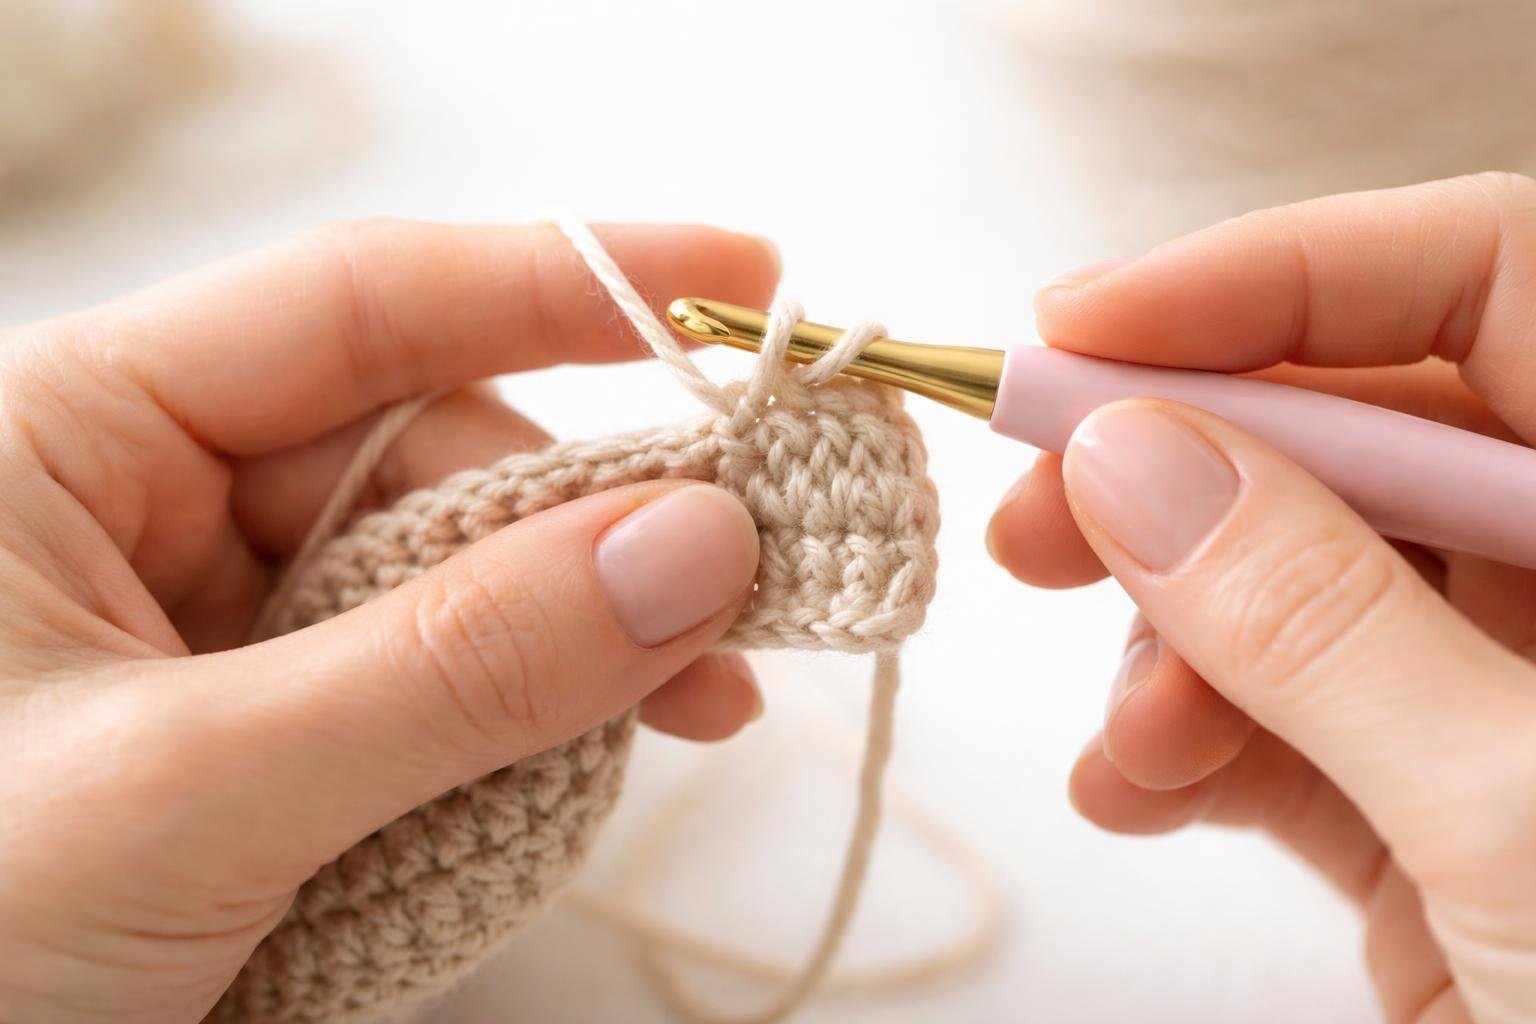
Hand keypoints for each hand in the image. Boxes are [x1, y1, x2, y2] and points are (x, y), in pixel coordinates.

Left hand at [0, 221, 777, 1022]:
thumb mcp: (193, 791)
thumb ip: (453, 667)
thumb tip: (697, 546)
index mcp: (81, 435)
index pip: (363, 305)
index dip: (568, 280)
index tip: (743, 289)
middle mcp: (159, 502)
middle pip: (438, 456)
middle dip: (598, 526)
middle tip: (749, 593)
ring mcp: (226, 620)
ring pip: (459, 580)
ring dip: (579, 644)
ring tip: (694, 706)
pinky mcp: (277, 727)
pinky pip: (442, 683)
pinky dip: (530, 721)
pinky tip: (589, 757)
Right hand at [988, 173, 1535, 1023]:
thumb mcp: (1529, 815)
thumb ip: (1325, 622)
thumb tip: (1134, 459)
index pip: (1490, 276)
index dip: (1278, 276)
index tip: (1082, 323)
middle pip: (1356, 434)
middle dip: (1179, 470)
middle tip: (1038, 506)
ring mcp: (1505, 700)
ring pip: (1290, 587)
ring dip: (1172, 645)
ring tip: (1132, 738)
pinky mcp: (1432, 813)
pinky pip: (1279, 726)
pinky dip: (1186, 749)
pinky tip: (1135, 790)